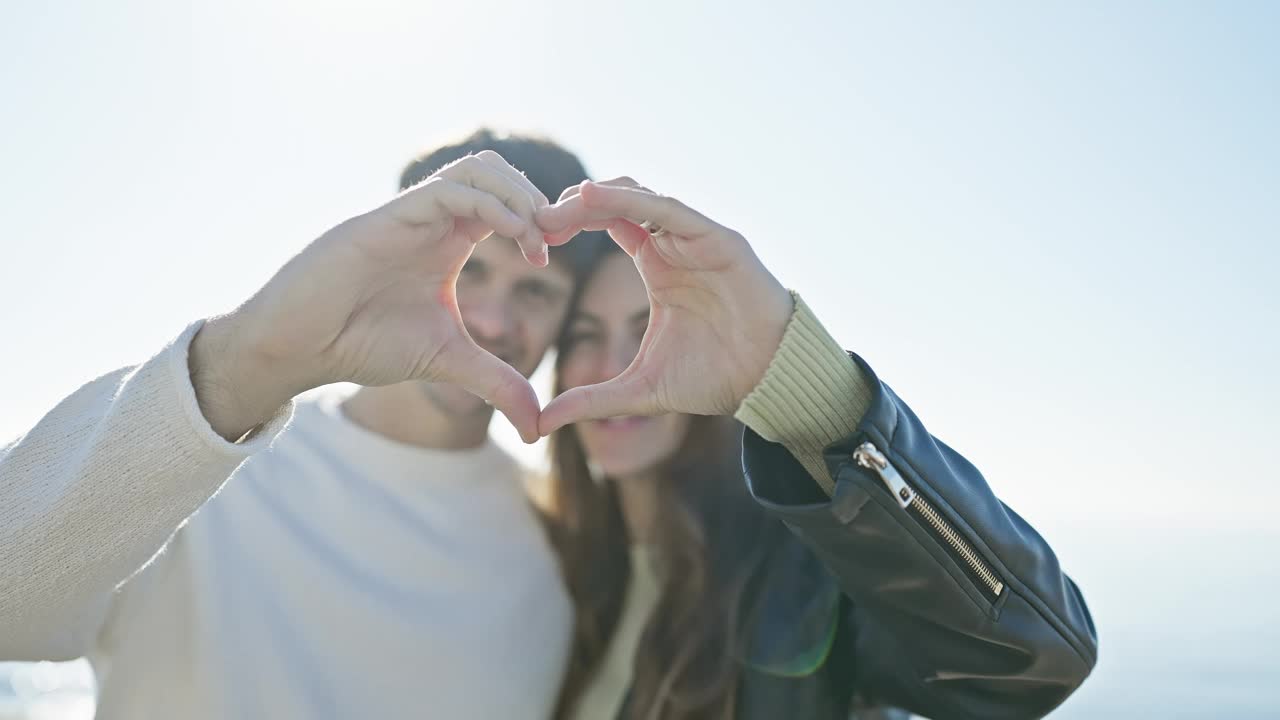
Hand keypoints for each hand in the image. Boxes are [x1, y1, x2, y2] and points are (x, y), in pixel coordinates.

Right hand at [191, 151, 549, 441]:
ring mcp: (408, 215)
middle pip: (496, 172)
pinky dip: (488, 205)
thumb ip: (496, 382)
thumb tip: (538, 427)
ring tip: (536, 239)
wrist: (299, 348)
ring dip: (517, 196)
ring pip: (476, 170)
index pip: (505, 202)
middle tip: (556, 238)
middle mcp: (431, 218)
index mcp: (448, 239)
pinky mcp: (386, 220)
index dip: (539, 217)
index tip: (556, 252)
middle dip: (536, 197)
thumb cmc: (362, 343)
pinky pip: (446, 192)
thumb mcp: (447, 361)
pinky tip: (513, 236)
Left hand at [534, 178, 793, 435]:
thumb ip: (592, 400)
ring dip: (598, 198)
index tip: (534, 237)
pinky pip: (670, 210)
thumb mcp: (640, 389)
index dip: (572, 224)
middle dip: (576, 207)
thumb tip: (541, 424)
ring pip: (641, 197)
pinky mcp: (719, 239)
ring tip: (560, 207)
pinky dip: (633, 199)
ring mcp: (698, 237)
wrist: (766, 381)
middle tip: (537, 222)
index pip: (609, 225)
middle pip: (618, 204)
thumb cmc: (714, 377)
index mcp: (659, 265)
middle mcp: (676, 243)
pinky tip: (595, 196)